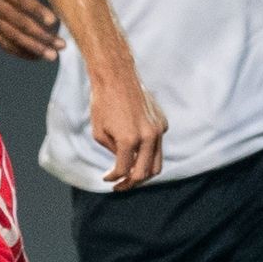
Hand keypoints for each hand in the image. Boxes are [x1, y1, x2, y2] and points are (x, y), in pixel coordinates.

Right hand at [0, 0, 65, 60]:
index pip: (21, 0)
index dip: (37, 10)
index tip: (53, 21)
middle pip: (19, 22)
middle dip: (41, 35)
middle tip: (61, 45)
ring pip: (13, 37)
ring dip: (34, 47)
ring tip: (52, 55)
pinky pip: (5, 45)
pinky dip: (21, 52)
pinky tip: (37, 56)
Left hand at [90, 74, 166, 190]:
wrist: (116, 77)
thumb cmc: (103, 102)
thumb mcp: (99, 132)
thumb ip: (113, 152)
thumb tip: (121, 163)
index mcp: (129, 140)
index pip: (125, 171)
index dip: (114, 178)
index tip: (108, 179)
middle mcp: (148, 137)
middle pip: (144, 173)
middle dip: (131, 183)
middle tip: (120, 184)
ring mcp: (158, 130)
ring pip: (157, 163)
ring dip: (144, 173)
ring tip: (131, 175)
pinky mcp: (162, 122)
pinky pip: (158, 145)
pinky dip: (148, 153)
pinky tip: (136, 150)